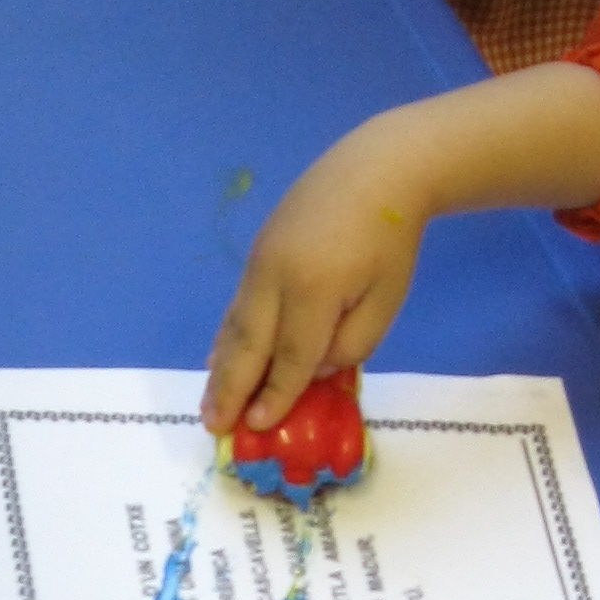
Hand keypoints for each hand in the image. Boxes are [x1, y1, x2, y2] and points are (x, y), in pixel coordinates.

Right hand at [203, 126, 425, 438]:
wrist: (375, 171)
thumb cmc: (390, 240)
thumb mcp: (385, 300)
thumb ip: (351, 343)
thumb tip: (310, 367)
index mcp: (314, 289)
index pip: (291, 356)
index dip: (275, 395)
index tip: (258, 427)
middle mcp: (275, 276)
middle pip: (249, 345)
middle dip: (230, 390)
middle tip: (214, 428)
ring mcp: (260, 262)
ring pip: (236, 326)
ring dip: (220, 370)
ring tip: (209, 404)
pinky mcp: (257, 254)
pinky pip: (238, 306)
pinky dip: (226, 338)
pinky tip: (217, 360)